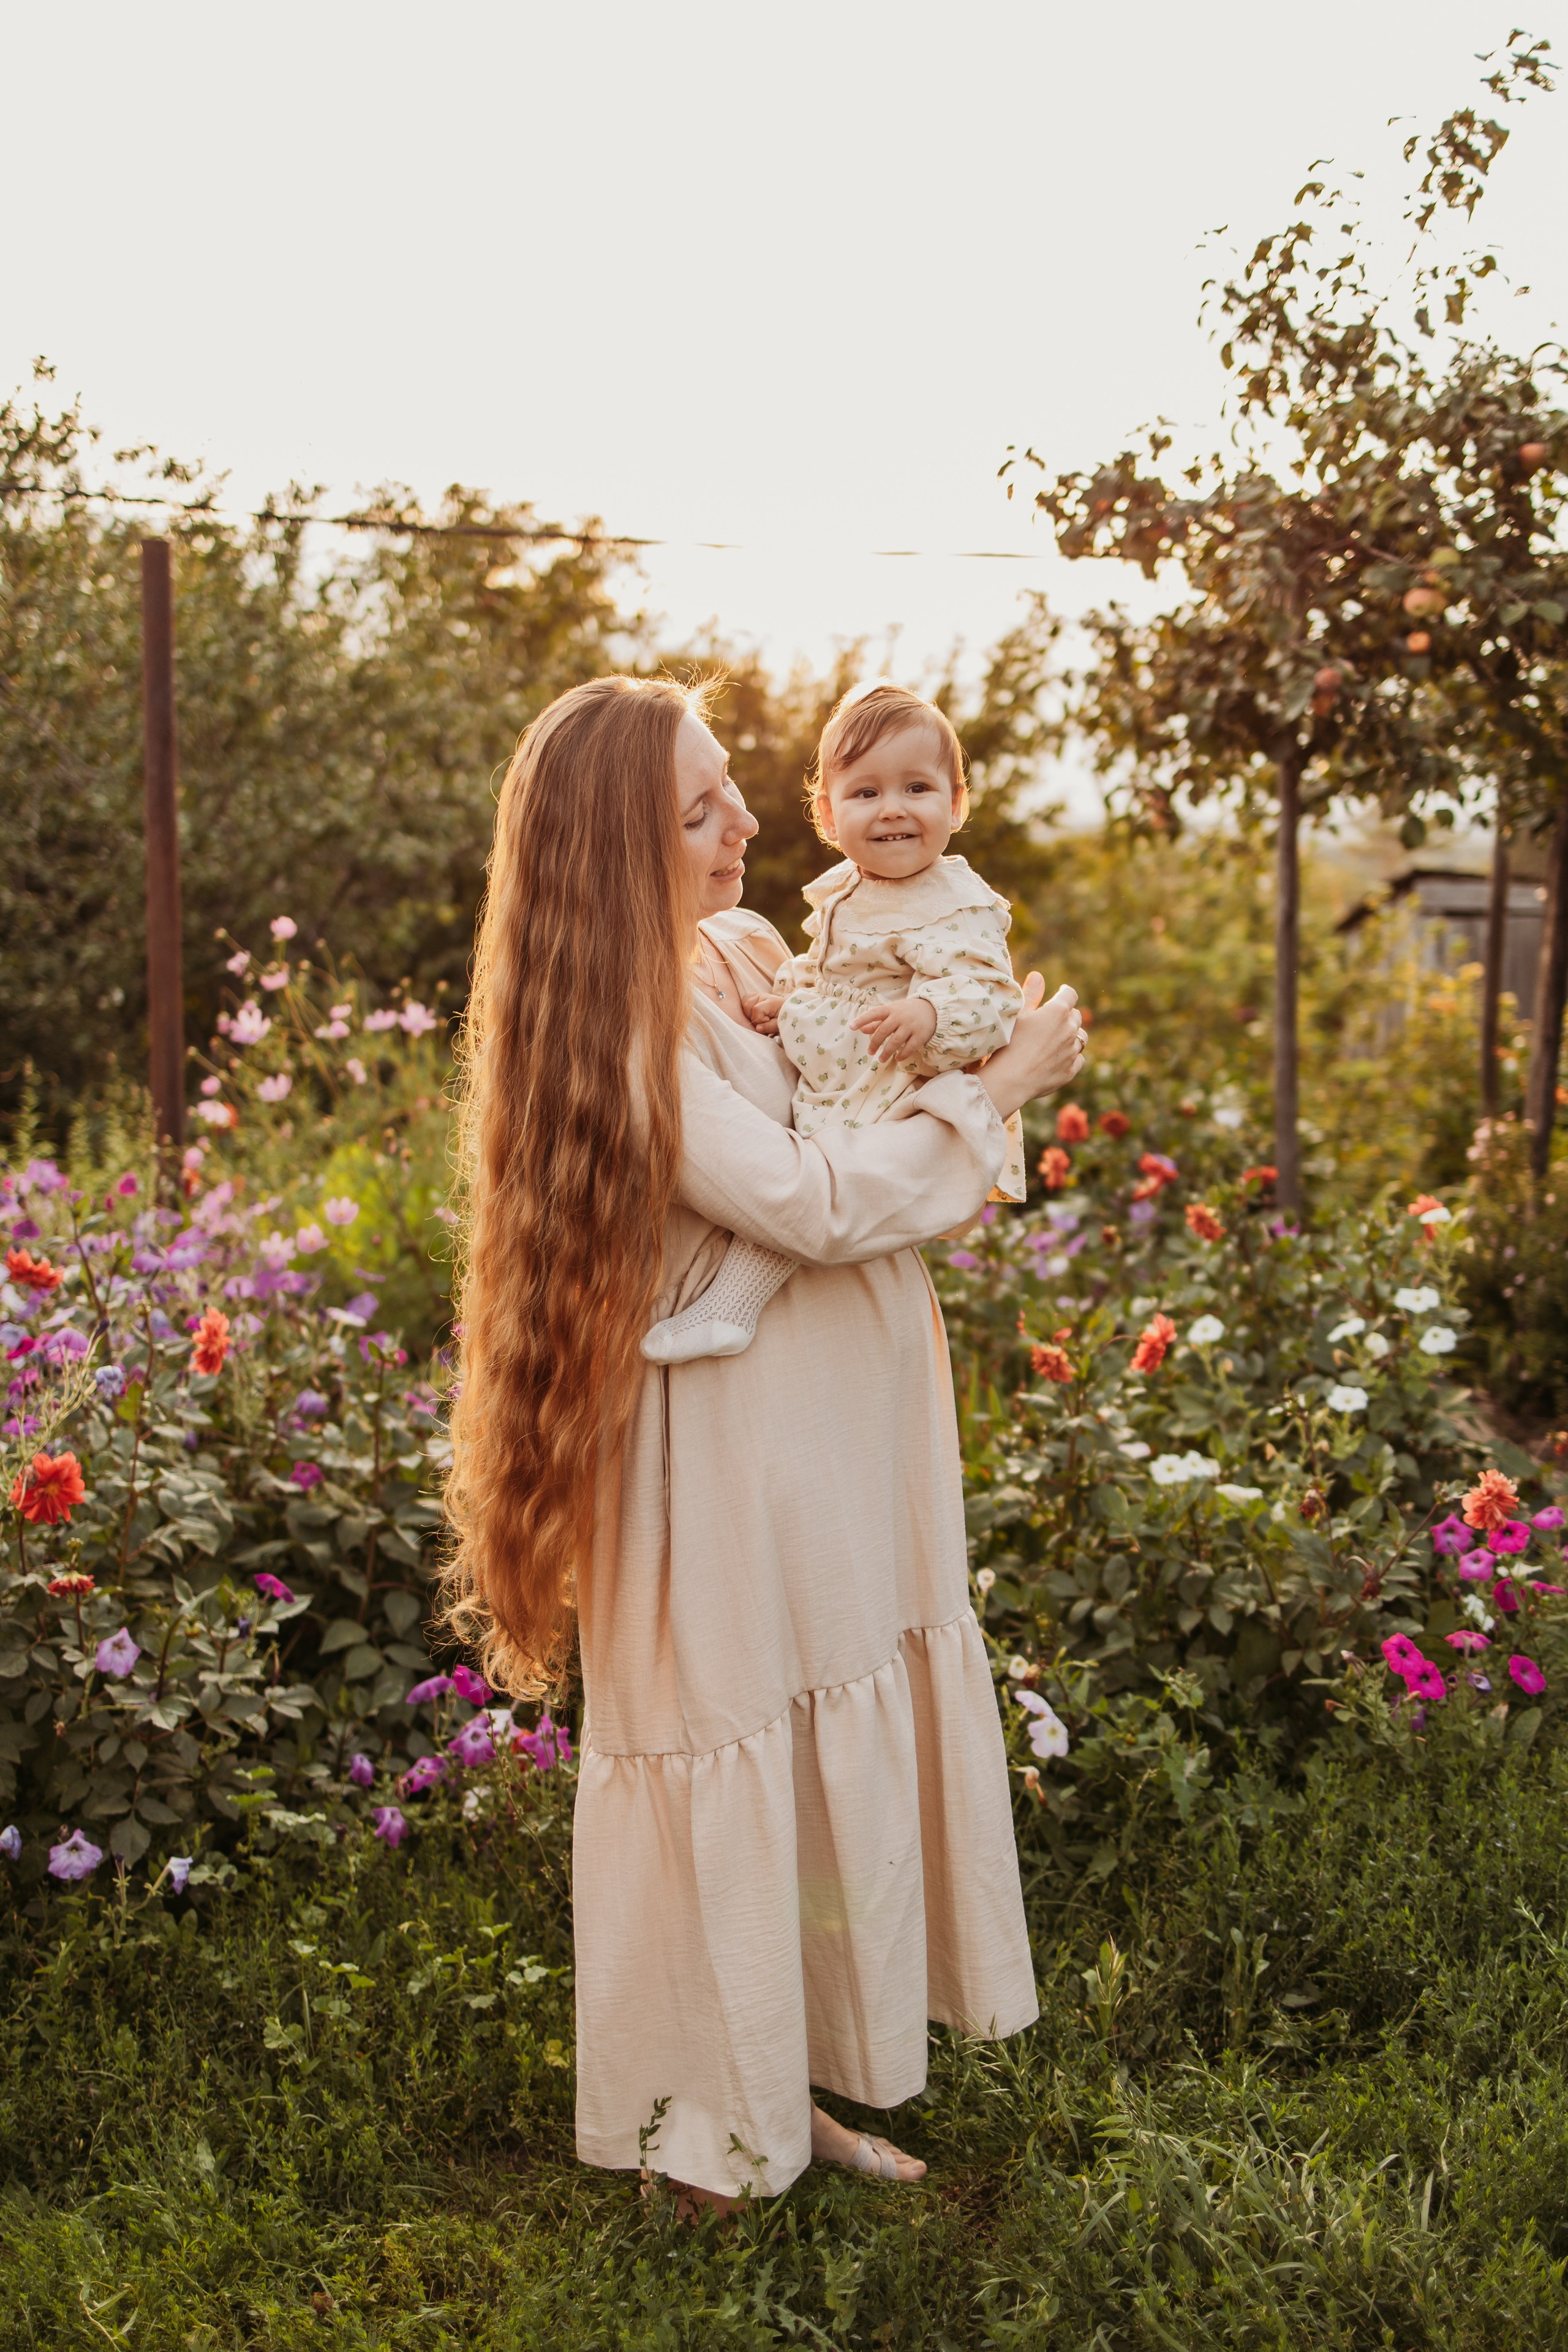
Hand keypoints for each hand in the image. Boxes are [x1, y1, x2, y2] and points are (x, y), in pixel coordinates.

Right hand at [742, 993, 783, 1035]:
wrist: (787, 1010)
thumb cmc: (785, 1017)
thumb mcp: (780, 1024)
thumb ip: (769, 1027)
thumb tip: (757, 1028)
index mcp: (770, 1001)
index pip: (756, 1009)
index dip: (759, 1020)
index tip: (768, 1022)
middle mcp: (763, 996)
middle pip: (747, 1006)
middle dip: (753, 1018)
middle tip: (764, 1022)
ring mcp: (758, 996)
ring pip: (744, 1004)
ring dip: (749, 1014)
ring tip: (759, 1018)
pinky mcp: (755, 997)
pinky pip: (744, 1001)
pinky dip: (747, 1009)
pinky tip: (754, 1014)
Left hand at [851, 995, 938, 1065]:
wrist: (931, 1009)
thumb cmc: (905, 1012)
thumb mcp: (891, 1013)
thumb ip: (876, 1022)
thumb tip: (861, 1030)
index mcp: (890, 1010)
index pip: (873, 1013)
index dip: (862, 1020)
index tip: (851, 1027)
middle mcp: (900, 1016)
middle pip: (883, 1030)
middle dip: (875, 1043)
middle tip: (870, 1052)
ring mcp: (911, 1025)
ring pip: (896, 1040)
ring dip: (887, 1052)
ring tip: (881, 1060)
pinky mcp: (920, 1034)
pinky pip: (910, 1047)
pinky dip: (903, 1054)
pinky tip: (897, 1059)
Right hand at [978, 977, 1084, 1120]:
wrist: (1010, 1080)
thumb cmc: (1009, 1043)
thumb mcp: (1017, 1014)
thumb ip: (1030, 994)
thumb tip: (1038, 975)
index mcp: (1058, 1012)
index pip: (1070, 994)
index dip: (1065, 993)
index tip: (1060, 993)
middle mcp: (1070, 1030)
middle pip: (1076, 1016)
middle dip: (1067, 1015)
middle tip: (1053, 1019)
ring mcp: (1072, 1051)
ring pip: (1081, 1038)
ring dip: (1073, 1035)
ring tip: (1059, 1038)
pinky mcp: (1071, 1070)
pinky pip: (1079, 1059)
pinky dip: (1072, 1056)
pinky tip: (1060, 1057)